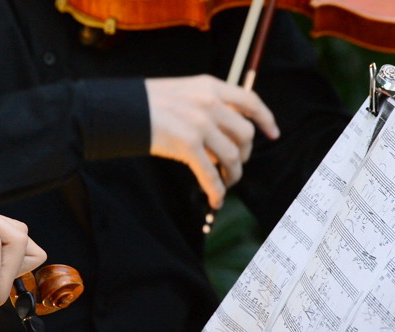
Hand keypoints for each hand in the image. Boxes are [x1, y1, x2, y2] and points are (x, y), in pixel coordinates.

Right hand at [146, 74, 279, 208]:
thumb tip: (223, 131)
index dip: (265, 119)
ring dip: (232, 175)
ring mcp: (200, 124)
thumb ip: (205, 103)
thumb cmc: (147, 101)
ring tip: (226, 183)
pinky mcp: (188, 145)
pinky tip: (215, 199)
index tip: (273, 134)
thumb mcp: (182, 91)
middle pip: (245, 134)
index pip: (250, 100)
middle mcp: (210, 103)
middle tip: (236, 164)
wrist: (121, 108)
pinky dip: (216, 190)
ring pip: (232, 156)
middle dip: (244, 154)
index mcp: (210, 86)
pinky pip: (211, 174)